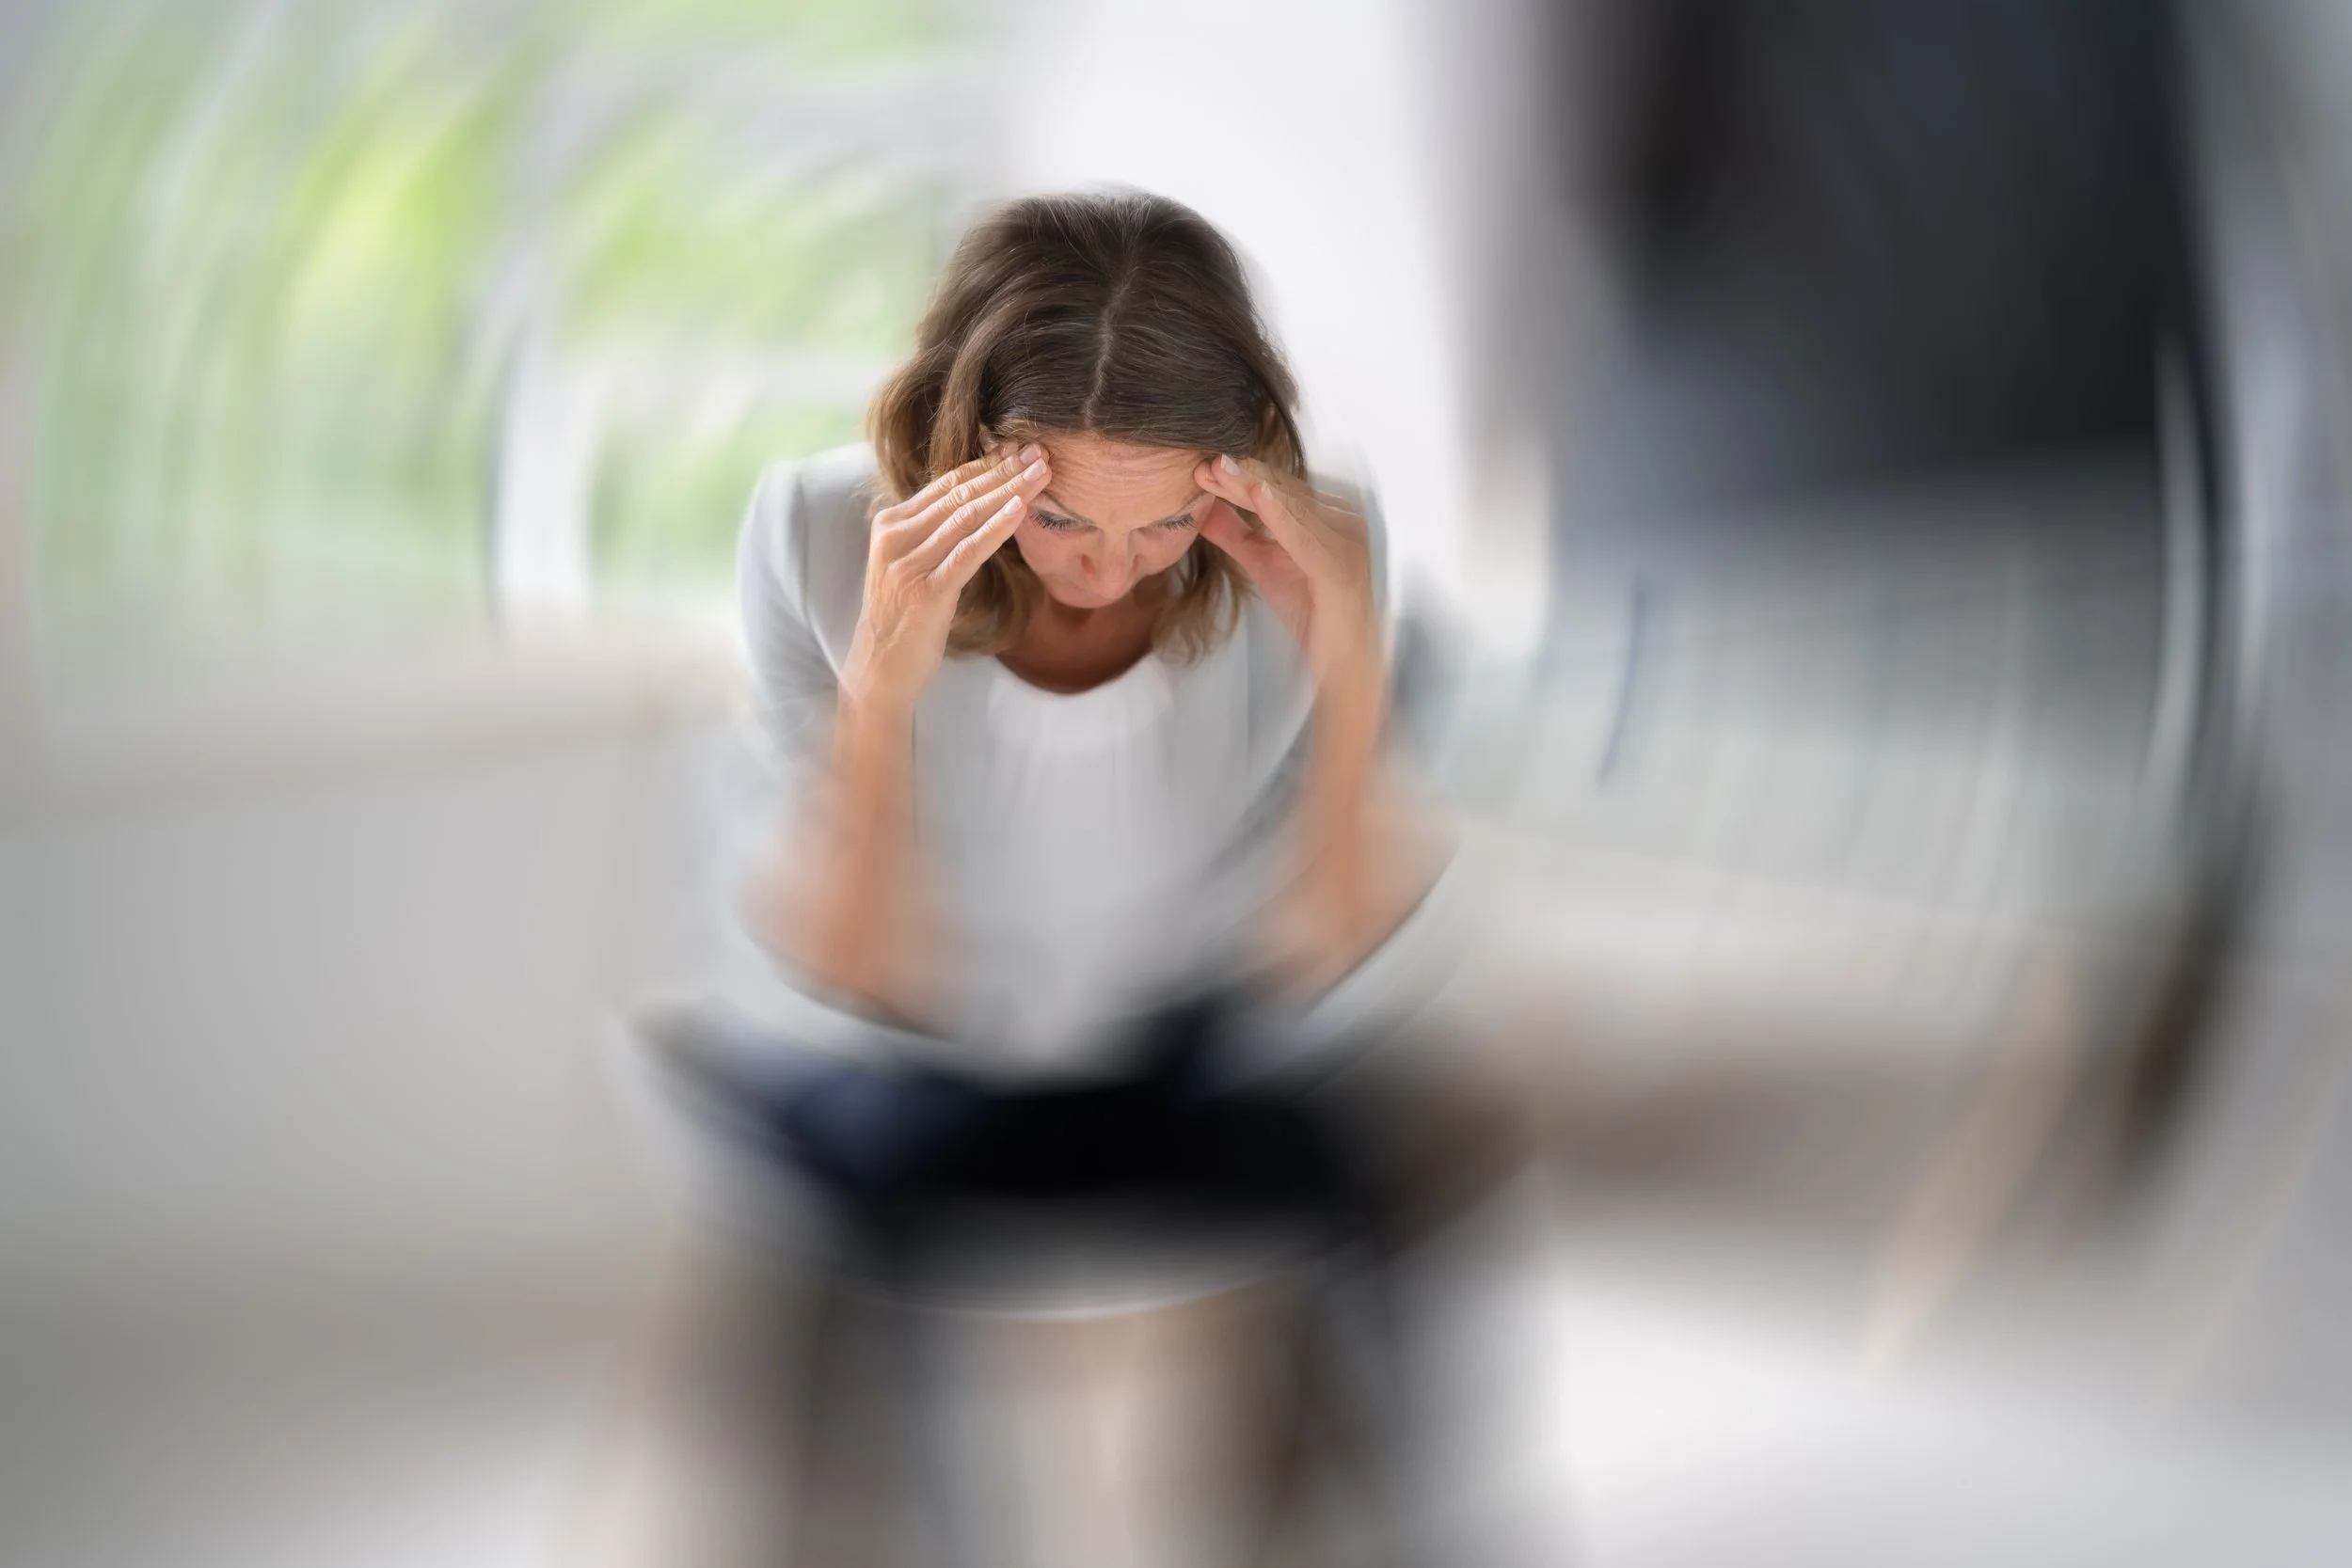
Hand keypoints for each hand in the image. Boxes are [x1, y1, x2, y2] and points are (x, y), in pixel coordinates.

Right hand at [842, 444, 1049, 714]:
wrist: (881, 668)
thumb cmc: (904, 618)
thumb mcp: (912, 565)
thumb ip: (933, 534)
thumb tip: (979, 503)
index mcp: (891, 524)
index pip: (947, 484)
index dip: (987, 464)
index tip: (1021, 450)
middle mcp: (895, 537)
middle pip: (960, 494)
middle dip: (1005, 471)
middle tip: (1041, 453)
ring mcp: (908, 564)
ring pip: (967, 517)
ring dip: (1009, 492)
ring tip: (1042, 474)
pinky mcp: (926, 591)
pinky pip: (967, 552)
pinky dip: (996, 529)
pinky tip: (1021, 510)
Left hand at [1193, 454, 1379, 694]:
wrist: (1339, 658)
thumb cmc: (1309, 610)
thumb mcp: (1262, 562)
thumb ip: (1236, 533)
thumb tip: (1204, 508)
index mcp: (1330, 515)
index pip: (1279, 488)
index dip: (1241, 477)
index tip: (1205, 467)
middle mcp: (1343, 519)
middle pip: (1285, 491)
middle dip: (1243, 477)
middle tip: (1207, 462)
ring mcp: (1346, 539)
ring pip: (1291, 506)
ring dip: (1253, 487)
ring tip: (1221, 470)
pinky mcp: (1340, 564)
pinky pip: (1303, 535)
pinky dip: (1279, 515)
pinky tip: (1258, 495)